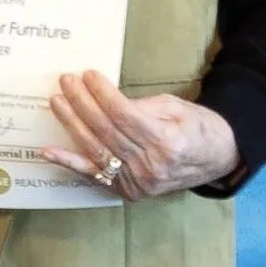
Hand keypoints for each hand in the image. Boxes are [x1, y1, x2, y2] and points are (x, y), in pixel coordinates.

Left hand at [42, 70, 240, 199]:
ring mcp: (138, 182)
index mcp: (168, 142)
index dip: (102, 94)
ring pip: (96, 149)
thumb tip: (104, 99)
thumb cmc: (197, 128)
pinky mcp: (128, 191)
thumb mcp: (176, 107)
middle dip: (82, 103)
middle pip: (106, 130)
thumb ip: (142, 106)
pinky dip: (69, 163)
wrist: (217, 160)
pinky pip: (94, 175)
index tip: (87, 74)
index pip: (124, 115)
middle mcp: (152, 166)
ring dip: (72, 124)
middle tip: (66, 81)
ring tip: (57, 101)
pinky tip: (48, 150)